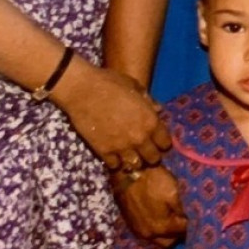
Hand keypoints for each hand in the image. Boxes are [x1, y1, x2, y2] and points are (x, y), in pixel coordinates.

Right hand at [55, 59, 169, 168]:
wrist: (82, 90)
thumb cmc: (110, 83)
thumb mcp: (135, 87)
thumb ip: (149, 101)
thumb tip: (158, 110)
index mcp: (150, 121)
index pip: (166, 143)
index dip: (163, 143)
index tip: (158, 141)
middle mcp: (140, 138)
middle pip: (153, 158)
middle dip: (151, 155)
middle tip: (144, 150)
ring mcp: (122, 147)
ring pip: (135, 165)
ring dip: (134, 160)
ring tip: (130, 154)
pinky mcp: (104, 152)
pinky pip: (115, 166)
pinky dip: (115, 162)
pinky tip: (113, 155)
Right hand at [116, 166, 187, 246]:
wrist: (128, 171)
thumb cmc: (154, 180)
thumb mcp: (174, 192)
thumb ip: (184, 210)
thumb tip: (193, 220)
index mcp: (163, 227)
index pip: (184, 232)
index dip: (193, 224)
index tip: (198, 217)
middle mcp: (150, 235)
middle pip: (172, 241)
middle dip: (181, 233)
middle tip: (187, 221)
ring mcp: (139, 232)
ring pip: (160, 241)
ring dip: (169, 234)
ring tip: (175, 222)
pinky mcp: (132, 226)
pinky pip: (149, 235)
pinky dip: (158, 231)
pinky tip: (162, 221)